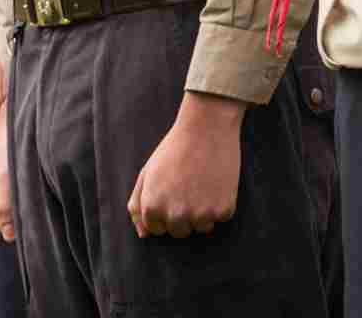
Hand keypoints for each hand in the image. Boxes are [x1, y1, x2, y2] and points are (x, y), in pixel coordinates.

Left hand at [128, 92, 243, 237]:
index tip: (171, 190)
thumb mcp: (148, 173)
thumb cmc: (174, 149)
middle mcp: (175, 216)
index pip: (156, 229)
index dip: (164, 209)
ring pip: (201, 228)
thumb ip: (138, 204)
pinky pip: (220, 218)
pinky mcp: (223, 210)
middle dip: (183, 214)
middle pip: (179, 232)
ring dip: (203, 212)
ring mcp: (200, 215)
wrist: (206, 127)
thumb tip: (143, 234)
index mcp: (153, 208)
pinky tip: (216, 182)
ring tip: (203, 183)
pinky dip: (220, 203)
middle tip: (188, 186)